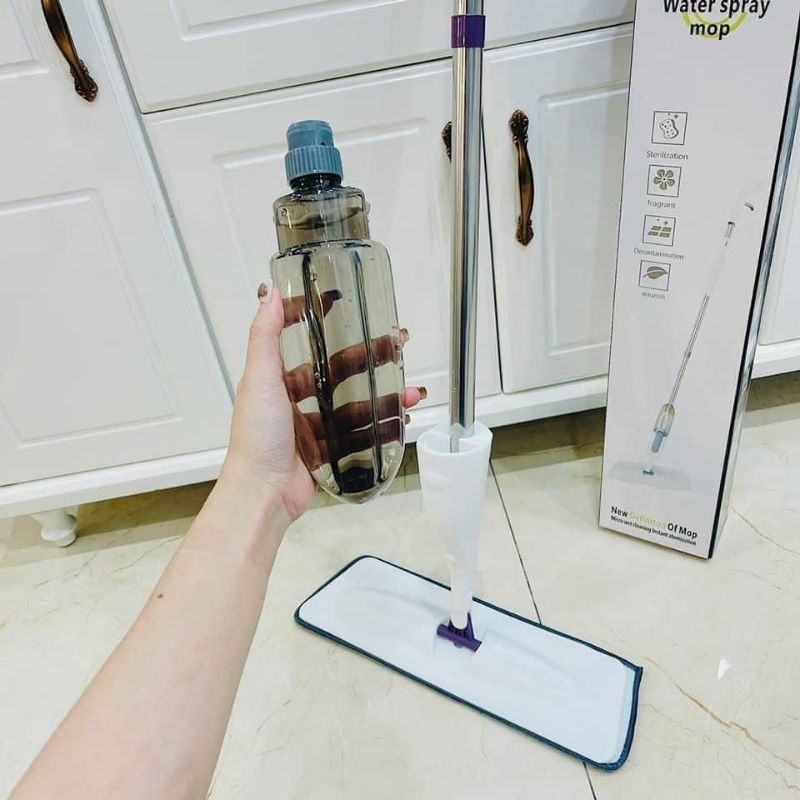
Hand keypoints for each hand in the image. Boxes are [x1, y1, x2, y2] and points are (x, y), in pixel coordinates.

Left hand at [222, 285, 422, 521]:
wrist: (262, 493)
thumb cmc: (257, 436)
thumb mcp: (260, 380)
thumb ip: (264, 337)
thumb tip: (268, 294)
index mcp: (278, 381)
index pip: (308, 347)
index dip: (329, 328)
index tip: (350, 308)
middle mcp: (294, 402)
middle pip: (341, 375)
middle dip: (371, 361)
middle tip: (399, 349)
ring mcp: (312, 428)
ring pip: (355, 406)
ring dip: (383, 398)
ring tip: (412, 391)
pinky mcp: (326, 453)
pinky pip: (357, 436)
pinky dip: (379, 429)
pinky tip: (401, 420)